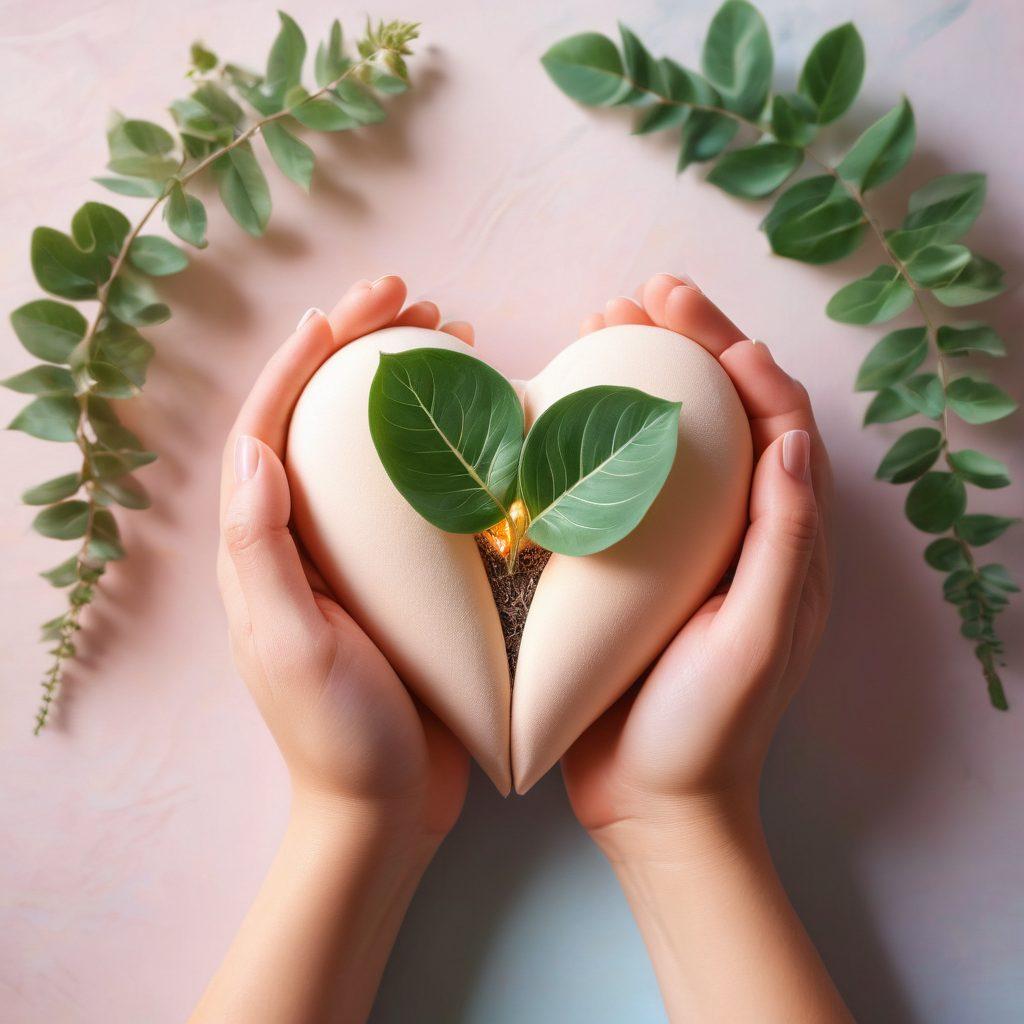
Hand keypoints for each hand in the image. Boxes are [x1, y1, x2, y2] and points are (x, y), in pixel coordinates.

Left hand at [218, 276, 474, 846]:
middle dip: (360, 349)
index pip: (269, 427)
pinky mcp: (406, 574)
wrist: (387, 807)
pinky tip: (485, 419)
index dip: (303, 360)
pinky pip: (419, 489)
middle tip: (417, 302)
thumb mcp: (291, 645)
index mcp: (264, 548)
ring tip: (455, 335)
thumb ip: (264, 550)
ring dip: (406, 383)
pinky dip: (445, 442)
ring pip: (372, 444)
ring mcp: (359, 554)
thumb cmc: (338, 735)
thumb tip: (256, 447)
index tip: (351, 312)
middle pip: (322, 419)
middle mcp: (305, 538)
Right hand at [564, 274, 831, 844]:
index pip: (775, 423)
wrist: (651, 802)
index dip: (738, 356)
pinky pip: (623, 487)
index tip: (684, 312)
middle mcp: (737, 533)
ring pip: (671, 442)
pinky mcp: (632, 568)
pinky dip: (600, 440)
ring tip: (597, 332)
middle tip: (634, 302)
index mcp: (782, 543)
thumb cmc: (707, 730)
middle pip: (722, 416)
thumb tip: (792, 439)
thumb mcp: (757, 639)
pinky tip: (562, 415)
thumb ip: (782, 544)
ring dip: (642, 381)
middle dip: (687, 348)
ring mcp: (682, 548)